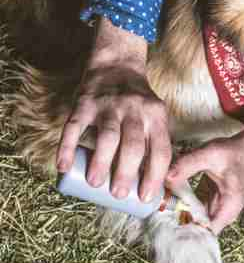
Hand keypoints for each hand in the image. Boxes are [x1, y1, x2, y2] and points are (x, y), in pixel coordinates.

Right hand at [56, 18, 170, 203]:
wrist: (117, 65)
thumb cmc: (137, 102)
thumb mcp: (154, 116)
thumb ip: (153, 142)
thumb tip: (151, 184)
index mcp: (156, 117)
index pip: (161, 150)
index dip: (155, 176)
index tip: (146, 198)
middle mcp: (135, 111)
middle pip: (134, 145)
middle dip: (127, 172)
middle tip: (119, 195)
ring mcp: (110, 106)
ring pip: (108, 136)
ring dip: (101, 161)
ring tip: (95, 183)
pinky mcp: (85, 103)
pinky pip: (75, 126)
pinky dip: (67, 147)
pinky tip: (63, 166)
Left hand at [165, 119, 243, 233]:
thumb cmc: (233, 153)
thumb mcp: (211, 154)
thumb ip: (188, 164)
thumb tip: (164, 177)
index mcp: (228, 207)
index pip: (205, 232)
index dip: (185, 233)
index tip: (164, 228)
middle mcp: (224, 215)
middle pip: (198, 232)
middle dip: (176, 229)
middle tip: (154, 221)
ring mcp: (217, 213)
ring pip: (194, 226)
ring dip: (176, 222)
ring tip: (157, 216)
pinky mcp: (210, 208)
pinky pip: (193, 217)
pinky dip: (180, 214)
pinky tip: (167, 208)